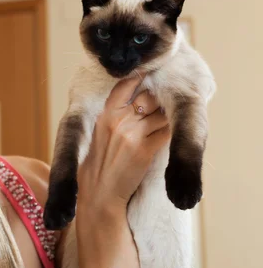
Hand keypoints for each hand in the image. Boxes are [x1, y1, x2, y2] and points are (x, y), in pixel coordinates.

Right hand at [77, 76, 170, 217]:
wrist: (99, 192)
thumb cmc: (98, 164)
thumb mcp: (98, 134)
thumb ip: (114, 116)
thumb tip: (136, 104)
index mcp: (104, 115)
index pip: (125, 86)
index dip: (140, 78)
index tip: (149, 76)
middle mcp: (119, 121)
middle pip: (148, 98)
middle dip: (158, 100)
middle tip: (164, 102)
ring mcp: (133, 135)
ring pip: (161, 114)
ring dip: (166, 116)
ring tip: (168, 119)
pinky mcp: (146, 150)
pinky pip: (166, 133)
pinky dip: (170, 132)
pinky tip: (169, 134)